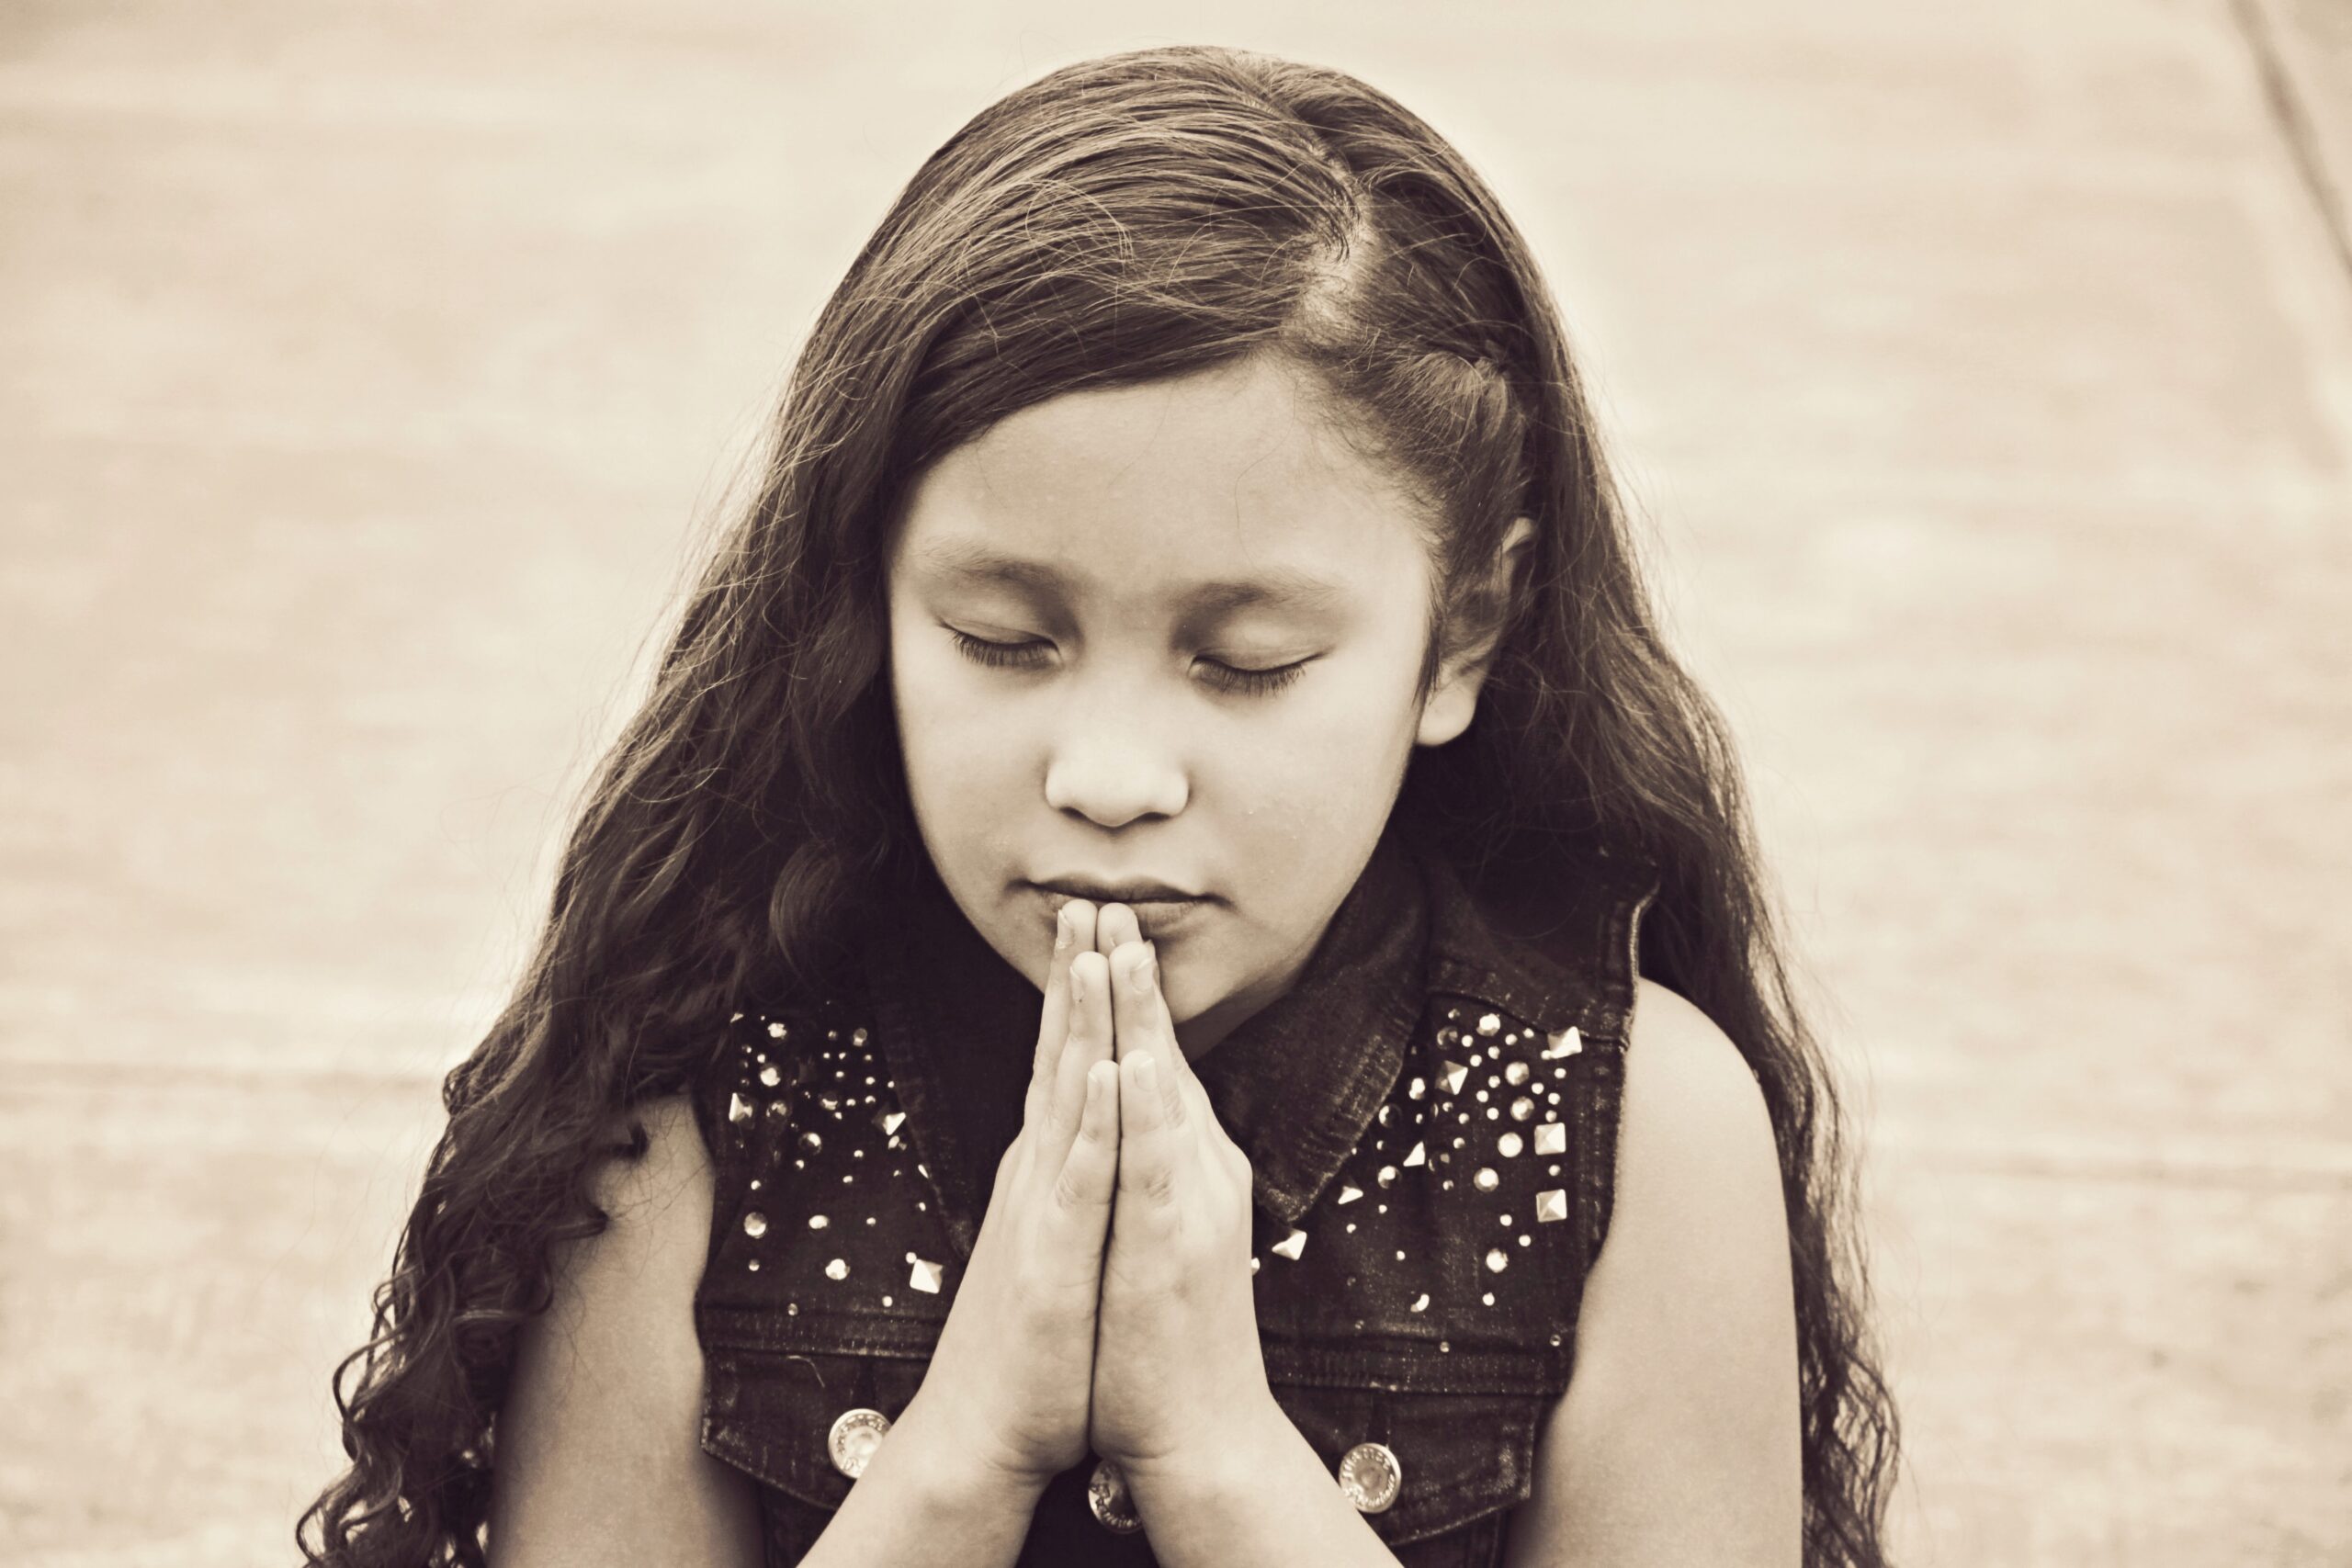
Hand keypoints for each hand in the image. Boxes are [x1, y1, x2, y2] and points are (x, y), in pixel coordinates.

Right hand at [905, 899, 1119, 1492]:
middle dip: (1074, 976)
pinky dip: (1100, 1123)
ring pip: (1064, 1100)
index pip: (1062, 1062)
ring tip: (1094, 954)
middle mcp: (1036, 1174)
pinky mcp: (1050, 1257)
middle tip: (1088, 898)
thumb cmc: (1031, 1346)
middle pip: (1057, 1057)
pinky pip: (1081, 1179)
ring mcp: (1039, 1211)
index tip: (1093, 922)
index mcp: (1044, 1169)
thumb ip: (1065, 1185)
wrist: (984, 1432)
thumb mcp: (1053, 1244)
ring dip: (1079, 1025)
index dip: (1077, 992)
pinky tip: (1115, 1075)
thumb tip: (1079, 1140)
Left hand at [1083, 905, 1275, 1481]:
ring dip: (1139, 1016)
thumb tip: (1134, 1120)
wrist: (1198, 1429)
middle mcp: (1192, 1168)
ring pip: (1160, 1089)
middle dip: (1128, 976)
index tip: (1098, 929)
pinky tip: (1133, 1065)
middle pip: (1156, 1053)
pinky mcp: (1172, 1244)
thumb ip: (1149, 1171)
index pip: (1149, 1060)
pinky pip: (1156, 1165)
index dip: (1123, 995)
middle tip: (1104, 901)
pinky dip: (1145, 1110)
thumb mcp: (1154, 1233)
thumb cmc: (1165, 1339)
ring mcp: (1188, 1201)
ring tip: (1117, 948)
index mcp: (1181, 1163)